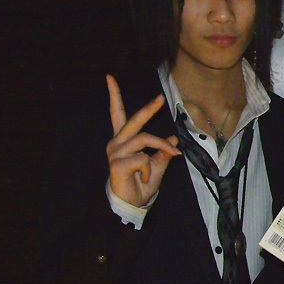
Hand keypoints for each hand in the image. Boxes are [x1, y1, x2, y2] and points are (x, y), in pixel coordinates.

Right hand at [105, 75, 180, 206]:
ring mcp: (116, 153)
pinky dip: (151, 167)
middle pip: (134, 120)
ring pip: (145, 138)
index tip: (110, 78)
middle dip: (148, 108)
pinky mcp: (118, 163)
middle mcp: (117, 143)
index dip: (114, 96)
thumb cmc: (141, 185)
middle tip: (160, 98)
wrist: (133, 205)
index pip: (118, 114)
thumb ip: (162, 151)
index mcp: (124, 141)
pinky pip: (143, 158)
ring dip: (162, 146)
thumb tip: (173, 137)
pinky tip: (145, 176)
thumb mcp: (157, 166)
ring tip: (172, 154)